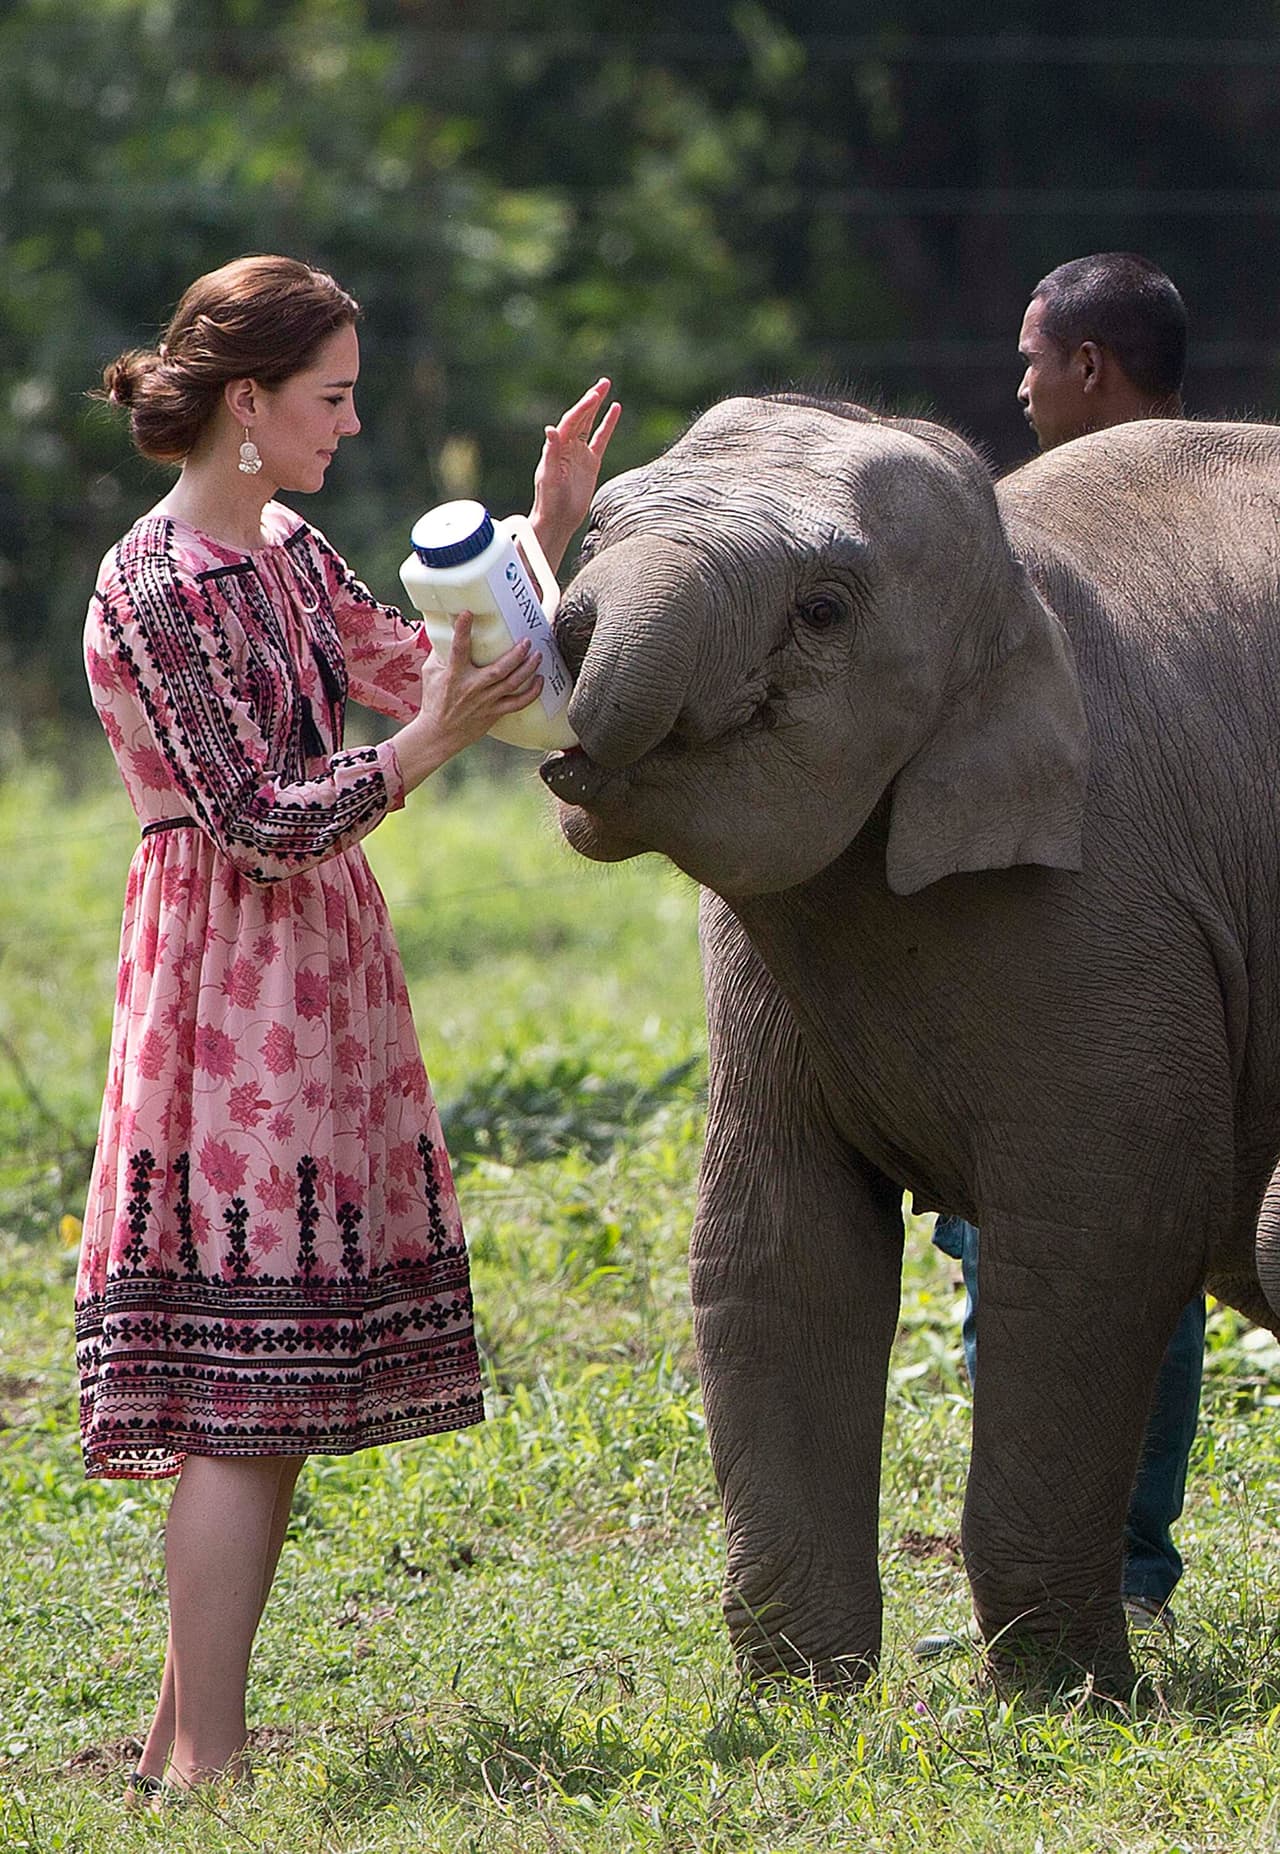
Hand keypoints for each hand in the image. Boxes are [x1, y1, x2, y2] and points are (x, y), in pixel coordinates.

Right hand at [395, 613, 542, 789]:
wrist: (439, 733)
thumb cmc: (434, 702)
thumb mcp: (431, 673)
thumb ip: (441, 653)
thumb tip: (448, 631)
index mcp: (454, 675)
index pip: (458, 649)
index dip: (462, 630)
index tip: (467, 613)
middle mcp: (472, 687)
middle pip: (499, 668)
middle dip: (516, 653)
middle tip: (527, 640)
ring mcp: (486, 701)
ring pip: (513, 683)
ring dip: (528, 668)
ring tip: (537, 655)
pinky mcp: (495, 712)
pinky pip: (518, 703)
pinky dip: (532, 693)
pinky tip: (539, 681)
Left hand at [530, 376, 621, 571]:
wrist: (557, 519)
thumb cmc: (549, 500)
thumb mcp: (549, 477)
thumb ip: (550, 453)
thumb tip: (550, 430)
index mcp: (557, 446)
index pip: (571, 421)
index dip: (582, 408)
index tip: (594, 397)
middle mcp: (568, 445)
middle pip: (581, 416)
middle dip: (591, 399)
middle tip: (603, 383)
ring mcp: (580, 452)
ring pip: (590, 423)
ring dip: (597, 406)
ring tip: (606, 388)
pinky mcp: (591, 462)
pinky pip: (601, 439)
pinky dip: (608, 424)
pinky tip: (615, 410)